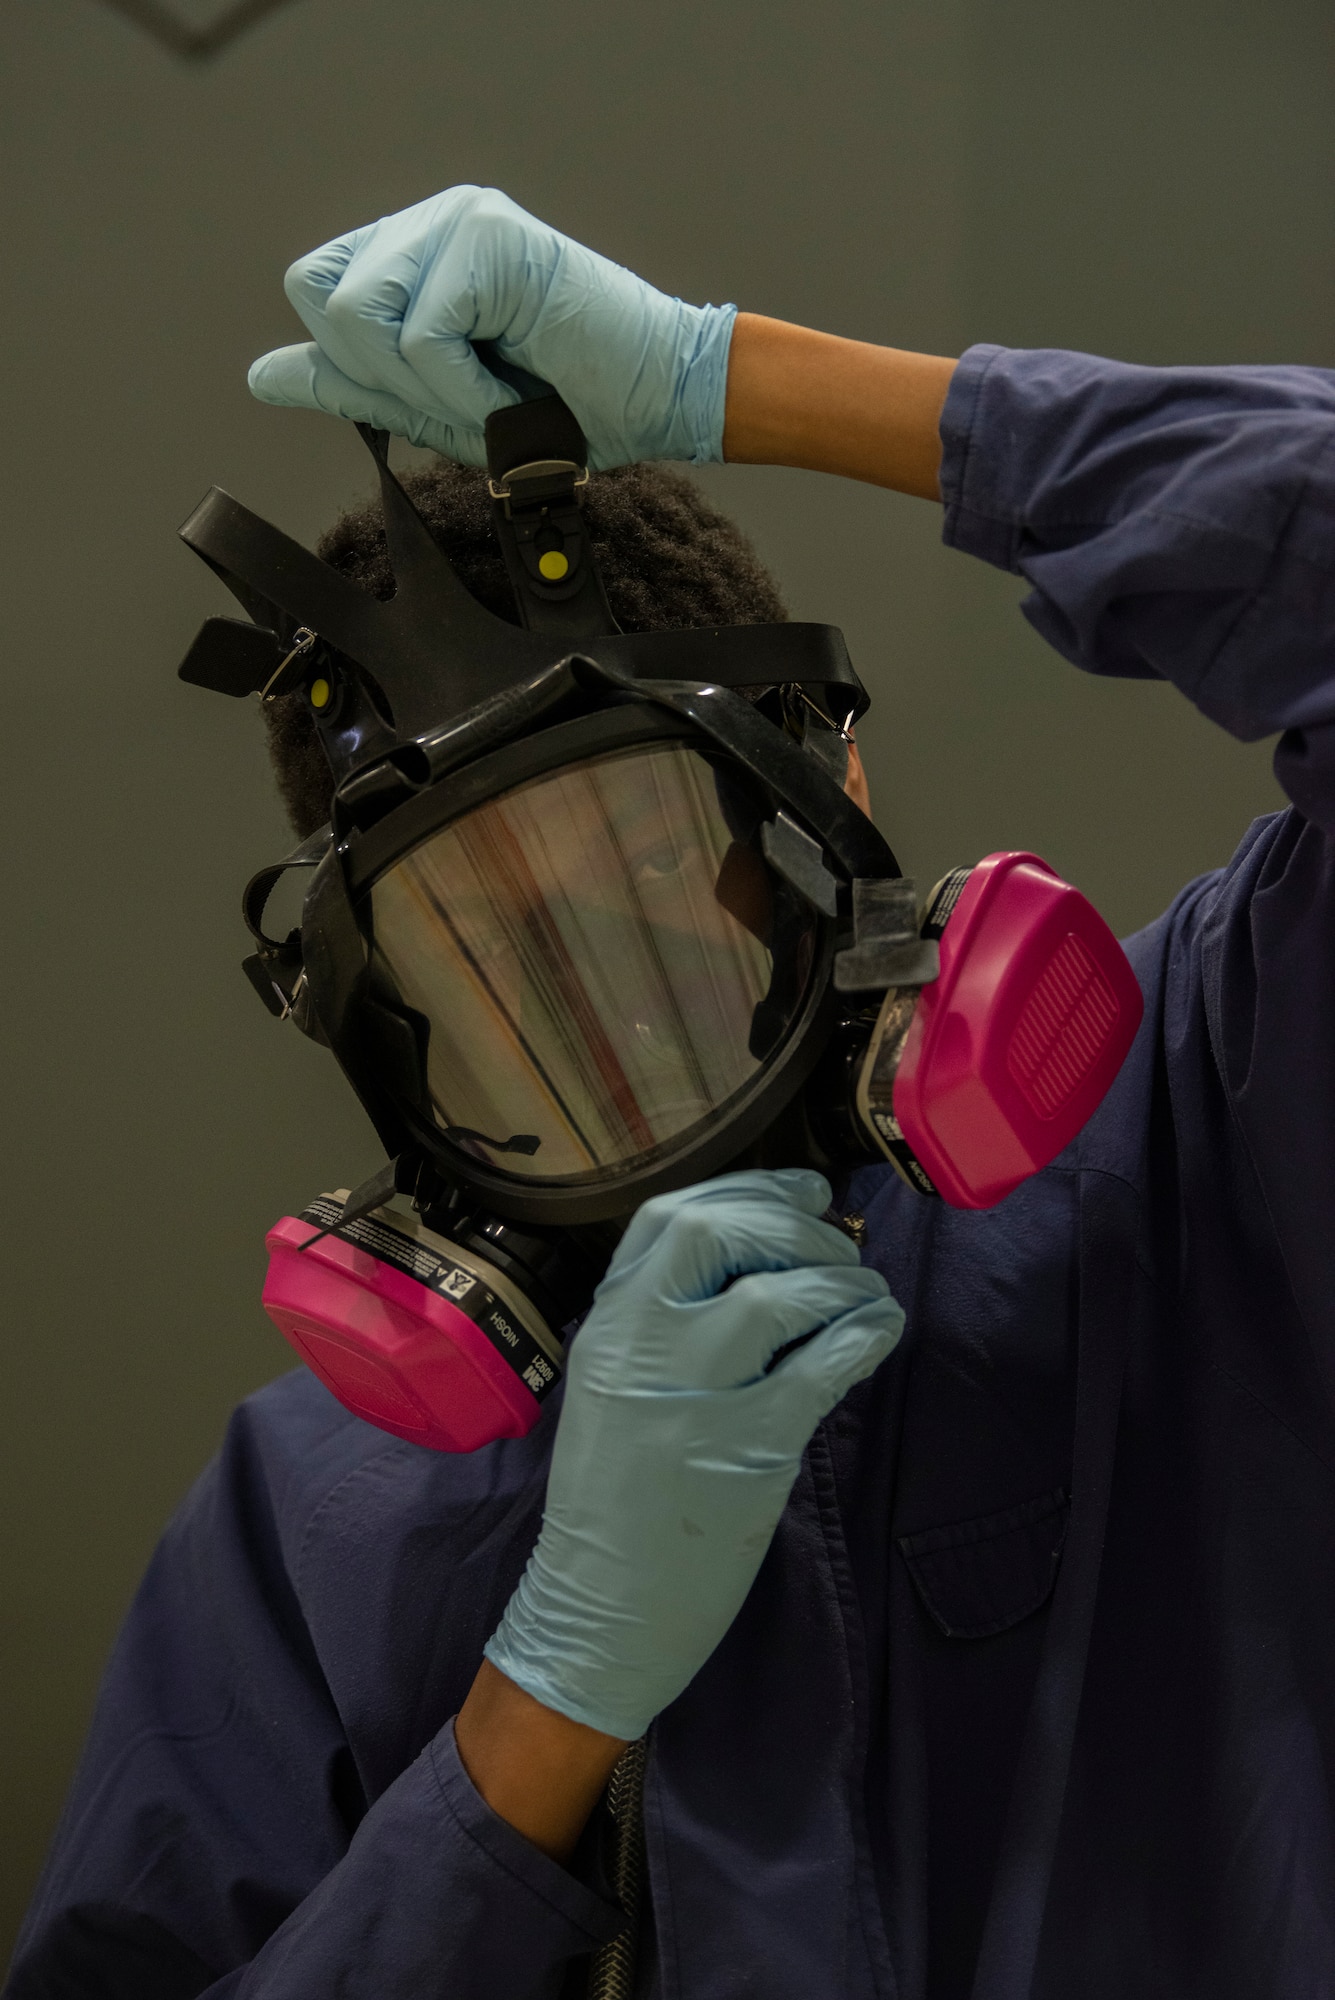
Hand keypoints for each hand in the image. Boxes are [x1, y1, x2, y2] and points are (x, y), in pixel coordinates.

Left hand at [248, 185, 735, 469]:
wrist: (659, 403)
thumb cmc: (566, 408)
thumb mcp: (437, 408)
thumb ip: (352, 385)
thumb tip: (262, 374)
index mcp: (414, 251)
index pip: (314, 288)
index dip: (353, 361)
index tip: (435, 391)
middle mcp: (432, 222)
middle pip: (321, 299)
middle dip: (382, 375)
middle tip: (468, 394)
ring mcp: (460, 219)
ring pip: (358, 315)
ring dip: (426, 385)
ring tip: (493, 392)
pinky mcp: (489, 238)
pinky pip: (419, 334)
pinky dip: (463, 387)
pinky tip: (514, 386)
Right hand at [484, 1169, 903, 1740]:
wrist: (597, 1612)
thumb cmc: (614, 1503)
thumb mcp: (612, 1388)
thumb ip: (665, 1323)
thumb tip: (764, 1263)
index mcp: (607, 1323)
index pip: (671, 1215)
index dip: (748, 1187)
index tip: (802, 1190)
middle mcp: (643, 1343)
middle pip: (724, 1231)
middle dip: (797, 1225)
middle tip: (839, 1250)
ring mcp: (693, 1393)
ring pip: (783, 1292)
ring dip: (843, 1282)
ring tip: (867, 1298)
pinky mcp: (748, 1448)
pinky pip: (824, 1364)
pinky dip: (865, 1334)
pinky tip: (878, 1332)